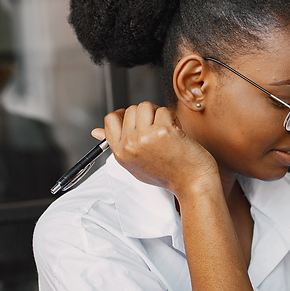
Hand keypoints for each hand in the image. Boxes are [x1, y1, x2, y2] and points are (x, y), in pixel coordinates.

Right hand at [91, 102, 218, 197]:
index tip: (139, 121)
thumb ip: (119, 146)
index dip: (125, 115)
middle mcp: (129, 145)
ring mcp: (144, 137)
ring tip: (168, 131)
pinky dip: (174, 119)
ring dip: (159, 114)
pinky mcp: (162, 131)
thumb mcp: (136, 163)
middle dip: (148, 115)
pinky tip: (177, 133)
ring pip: (145, 106)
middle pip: (131, 110)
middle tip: (160, 130)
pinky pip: (164, 110)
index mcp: (120, 153)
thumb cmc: (169, 175)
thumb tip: (96, 132)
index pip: (110, 120)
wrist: (193, 184)